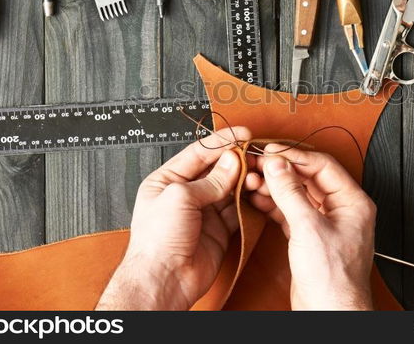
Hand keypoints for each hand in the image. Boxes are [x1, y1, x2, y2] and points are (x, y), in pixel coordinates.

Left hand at [97, 127, 251, 309]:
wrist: (164, 279)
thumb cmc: (157, 241)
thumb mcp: (180, 197)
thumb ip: (210, 180)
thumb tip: (231, 162)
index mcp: (167, 181)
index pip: (198, 153)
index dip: (221, 141)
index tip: (242, 134)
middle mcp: (185, 195)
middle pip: (216, 169)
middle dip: (235, 161)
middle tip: (254, 154)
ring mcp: (203, 213)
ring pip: (229, 189)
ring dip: (244, 181)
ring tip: (256, 174)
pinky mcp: (218, 230)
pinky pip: (237, 210)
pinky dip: (248, 201)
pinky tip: (256, 193)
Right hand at [246, 145, 375, 309]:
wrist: (330, 313)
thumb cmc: (334, 279)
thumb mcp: (308, 228)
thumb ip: (290, 192)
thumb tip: (277, 165)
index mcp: (352, 201)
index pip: (322, 165)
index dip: (294, 155)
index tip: (271, 151)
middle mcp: (341, 209)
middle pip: (308, 178)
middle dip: (281, 170)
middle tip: (257, 163)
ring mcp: (325, 223)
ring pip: (297, 194)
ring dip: (274, 186)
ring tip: (252, 180)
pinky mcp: (309, 237)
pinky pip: (290, 211)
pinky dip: (274, 204)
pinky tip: (258, 198)